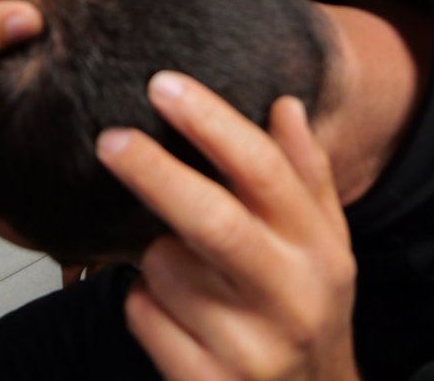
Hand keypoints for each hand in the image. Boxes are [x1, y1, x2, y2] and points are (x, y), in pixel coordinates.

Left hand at [96, 72, 357, 380]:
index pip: (265, 172)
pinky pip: (144, 315)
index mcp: (319, 248)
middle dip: (156, 174)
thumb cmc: (305, 304)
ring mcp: (251, 348)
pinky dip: (142, 300)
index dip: (212, 124)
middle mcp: (291, 297)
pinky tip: (173, 310)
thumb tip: (285, 104)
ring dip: (152, 254)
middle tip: (110, 139)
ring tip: (181, 263)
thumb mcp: (323, 241)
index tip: (163, 86)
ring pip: (165, 270)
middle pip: (214, 222)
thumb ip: (304, 173)